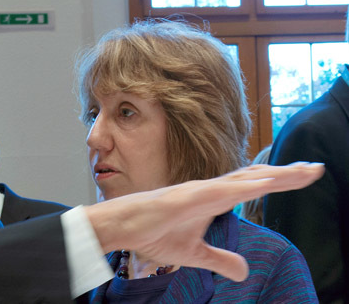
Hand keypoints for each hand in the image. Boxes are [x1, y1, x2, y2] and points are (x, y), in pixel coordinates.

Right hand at [85, 162, 323, 281]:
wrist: (123, 226)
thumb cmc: (152, 232)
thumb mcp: (195, 254)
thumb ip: (220, 259)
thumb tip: (245, 272)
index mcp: (214, 198)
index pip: (253, 186)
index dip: (280, 180)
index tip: (305, 175)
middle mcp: (211, 189)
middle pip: (256, 177)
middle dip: (287, 173)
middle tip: (317, 168)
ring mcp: (201, 191)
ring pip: (244, 180)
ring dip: (275, 175)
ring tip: (302, 171)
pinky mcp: (188, 197)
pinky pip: (221, 190)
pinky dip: (244, 186)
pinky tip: (264, 183)